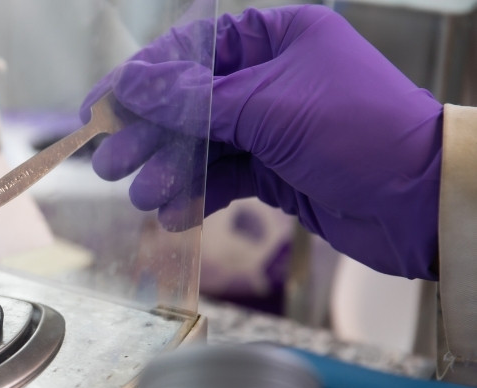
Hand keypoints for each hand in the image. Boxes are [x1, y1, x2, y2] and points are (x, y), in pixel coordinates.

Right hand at [81, 6, 441, 279]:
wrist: (422, 203)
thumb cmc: (359, 132)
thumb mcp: (269, 107)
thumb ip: (194, 100)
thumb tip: (131, 85)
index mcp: (276, 38)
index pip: (191, 50)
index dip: (141, 79)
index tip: (100, 106)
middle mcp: (270, 77)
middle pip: (188, 101)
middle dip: (148, 133)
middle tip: (110, 162)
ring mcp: (272, 126)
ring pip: (201, 145)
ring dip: (168, 170)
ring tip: (141, 195)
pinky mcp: (276, 171)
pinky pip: (222, 178)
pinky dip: (196, 195)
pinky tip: (173, 214)